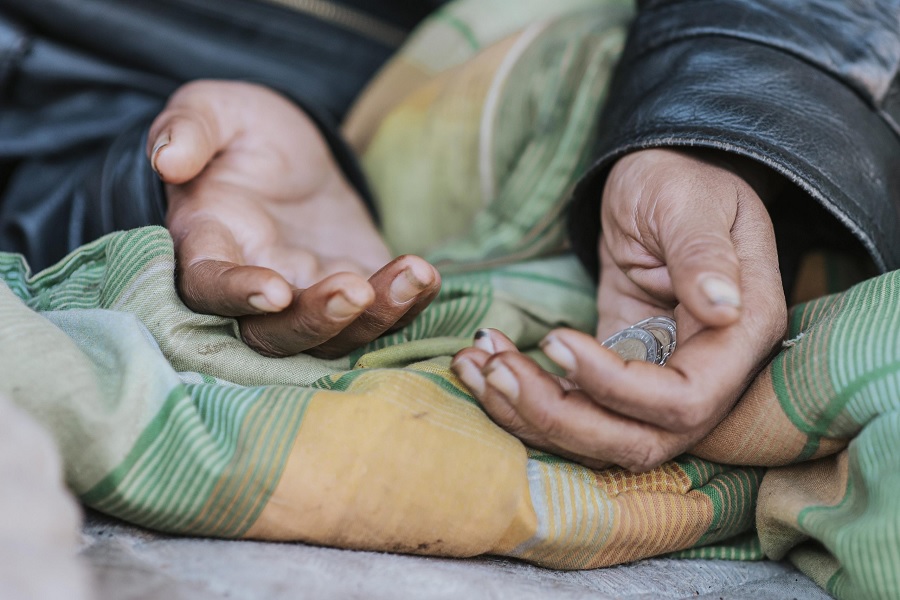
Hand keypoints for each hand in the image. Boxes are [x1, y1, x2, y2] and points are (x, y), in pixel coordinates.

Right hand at [148, 80, 439, 357]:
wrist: (291, 152)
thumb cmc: (242, 132)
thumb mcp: (213, 110)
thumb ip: (189, 128)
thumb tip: (169, 158)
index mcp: (209, 244)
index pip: (210, 286)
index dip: (238, 296)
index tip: (273, 292)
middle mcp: (255, 283)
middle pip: (276, 334)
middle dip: (317, 320)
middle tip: (355, 290)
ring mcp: (308, 294)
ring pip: (333, 336)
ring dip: (374, 317)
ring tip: (411, 274)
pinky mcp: (354, 287)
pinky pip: (380, 315)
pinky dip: (406, 305)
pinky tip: (426, 275)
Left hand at [452, 149, 786, 470]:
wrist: (659, 177)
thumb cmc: (683, 179)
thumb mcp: (689, 202)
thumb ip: (704, 254)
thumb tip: (724, 308)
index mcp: (740, 334)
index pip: (683, 399)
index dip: (616, 387)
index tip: (556, 340)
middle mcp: (706, 371)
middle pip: (637, 439)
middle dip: (559, 417)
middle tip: (496, 370)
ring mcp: (659, 376)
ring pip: (598, 433)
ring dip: (529, 413)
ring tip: (474, 366)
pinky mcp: (617, 369)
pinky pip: (575, 404)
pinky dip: (525, 396)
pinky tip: (481, 367)